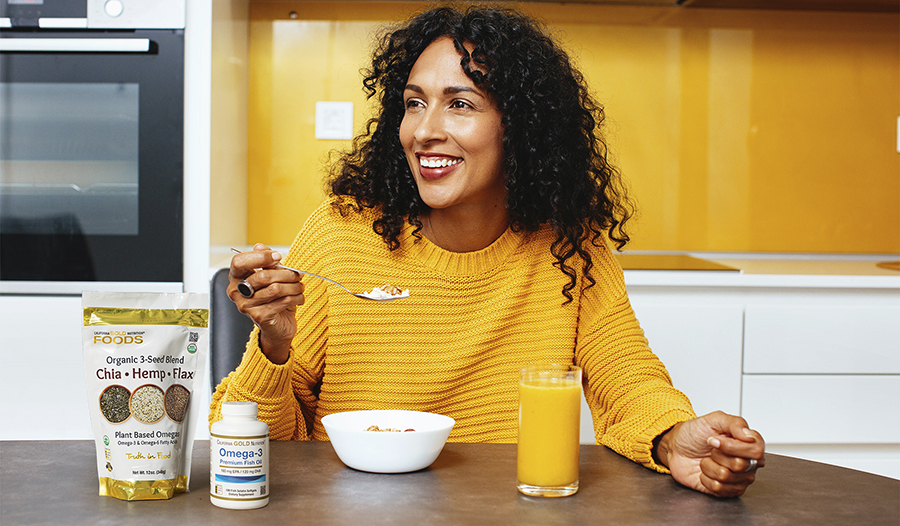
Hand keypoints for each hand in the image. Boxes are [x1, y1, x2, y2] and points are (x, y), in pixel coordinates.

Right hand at [229, 244, 304, 363]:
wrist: (278, 327)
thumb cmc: (274, 299)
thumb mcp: (271, 277)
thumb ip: (266, 262)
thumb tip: (260, 246)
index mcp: (236, 278)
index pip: (239, 262)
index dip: (260, 257)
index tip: (278, 257)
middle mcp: (237, 292)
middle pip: (262, 275)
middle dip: (286, 273)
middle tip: (298, 274)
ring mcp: (246, 305)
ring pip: (275, 288)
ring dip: (294, 286)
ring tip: (300, 287)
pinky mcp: (259, 316)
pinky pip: (282, 301)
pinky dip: (296, 298)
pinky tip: (299, 298)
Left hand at [655, 410, 764, 497]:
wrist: (677, 448)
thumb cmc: (695, 433)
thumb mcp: (714, 420)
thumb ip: (735, 423)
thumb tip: (749, 436)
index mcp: (749, 443)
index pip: (755, 451)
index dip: (731, 446)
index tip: (714, 440)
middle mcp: (748, 462)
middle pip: (740, 465)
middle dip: (717, 455)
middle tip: (711, 449)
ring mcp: (738, 478)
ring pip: (726, 476)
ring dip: (709, 466)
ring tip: (707, 460)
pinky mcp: (727, 491)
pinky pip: (718, 488)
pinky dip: (705, 478)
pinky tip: (705, 471)